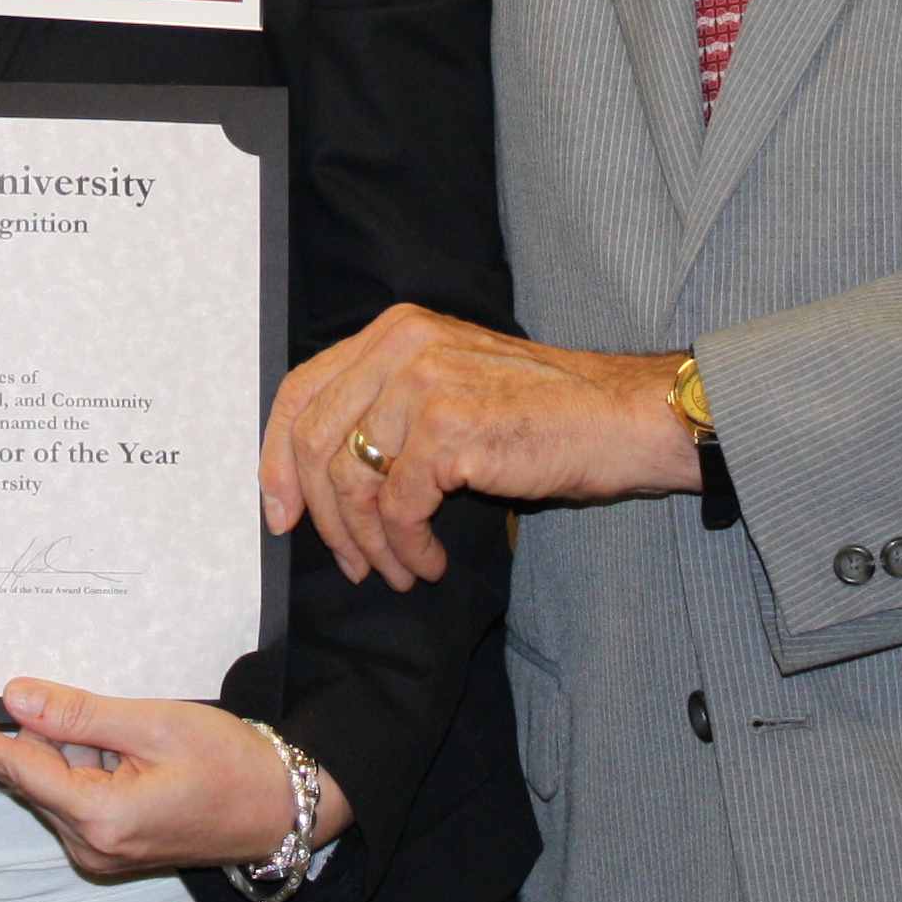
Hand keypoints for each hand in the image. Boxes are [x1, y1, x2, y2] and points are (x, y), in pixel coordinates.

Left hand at [0, 681, 349, 880]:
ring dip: (77, 749)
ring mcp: (99, 852)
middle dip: (51, 732)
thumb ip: (81, 714)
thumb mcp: (155, 724)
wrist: (281, 808)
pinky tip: (130, 755)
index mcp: (100, 816)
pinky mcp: (109, 848)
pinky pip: (74, 795)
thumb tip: (15, 699)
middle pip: (34, 772)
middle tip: (105, 715)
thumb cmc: (232, 763)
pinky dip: (87, 766)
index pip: (14, 767)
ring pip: (54, 782)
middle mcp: (90, 845)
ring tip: (140, 739)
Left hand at [259, 304, 700, 588]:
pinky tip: (431, 563)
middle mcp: (402, 345)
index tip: (280, 512)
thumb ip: (389, 405)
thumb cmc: (544, 413)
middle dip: (324, 516)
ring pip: (352, 481)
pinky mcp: (450, 427)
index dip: (276, 458)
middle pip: (314, 441)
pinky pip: (399, 508)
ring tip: (398, 571)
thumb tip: (320, 474)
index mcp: (395, 330)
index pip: (300, 390)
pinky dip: (408, 548)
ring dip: (369, 543)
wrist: (624, 418)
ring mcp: (424, 382)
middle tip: (350, 562)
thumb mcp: (453, 384)